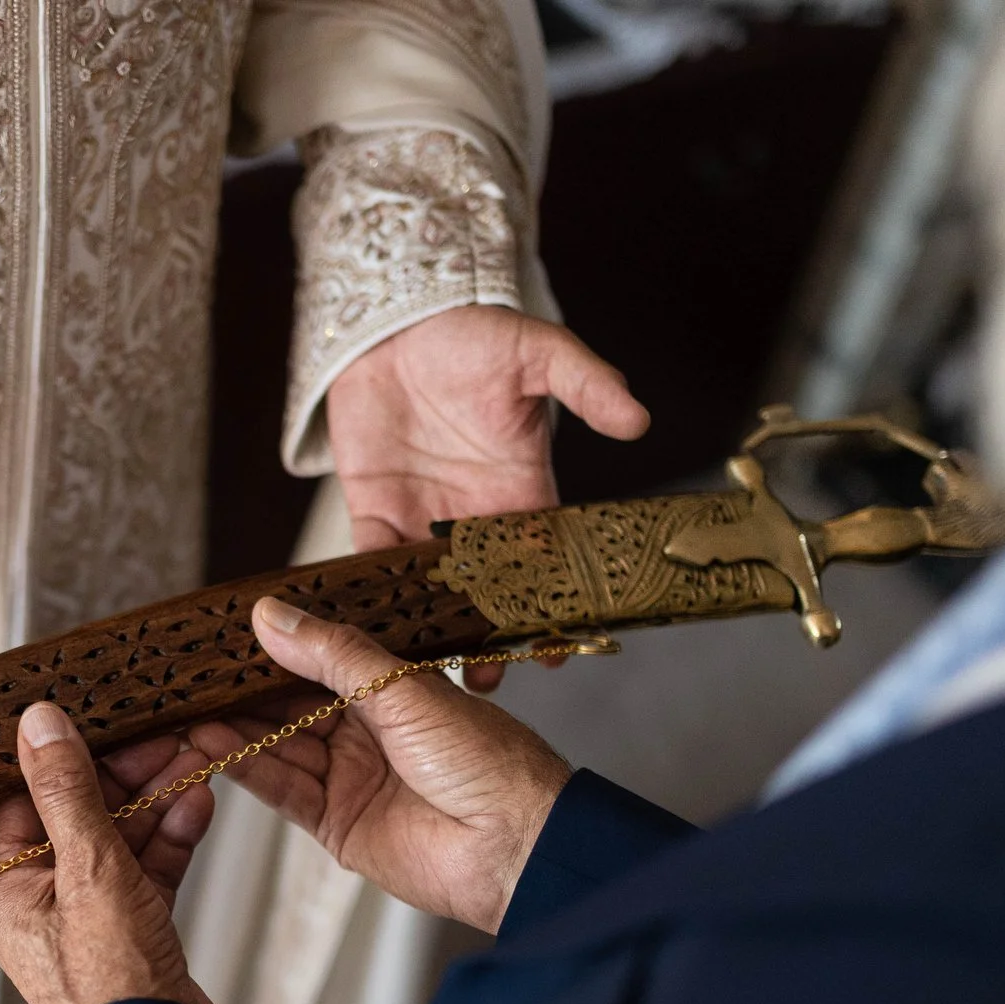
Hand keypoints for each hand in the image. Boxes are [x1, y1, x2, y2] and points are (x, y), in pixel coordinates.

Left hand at [0, 708, 223, 1003]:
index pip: (22, 798)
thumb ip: (66, 791)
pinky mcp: (130, 931)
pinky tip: (200, 800)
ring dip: (156, 797)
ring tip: (196, 755)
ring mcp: (85, 918)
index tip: (102, 716)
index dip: (64, 755)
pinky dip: (172, 836)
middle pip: (76, 813)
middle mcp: (37, 901)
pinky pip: (146, 869)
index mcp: (4, 888)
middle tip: (166, 733)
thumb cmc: (112, 983)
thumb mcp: (88, 868)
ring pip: (118, 838)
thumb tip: (38, 722)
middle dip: (125, 772)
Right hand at [190, 598, 571, 933]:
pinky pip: (282, 789)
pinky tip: (212, 745)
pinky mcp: (336, 824)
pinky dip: (246, 768)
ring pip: (279, 746)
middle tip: (190, 672)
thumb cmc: (487, 760)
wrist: (516, 846)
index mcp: (394, 689)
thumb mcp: (403, 687)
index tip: (226, 630)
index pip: (319, 659)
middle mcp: (368, 731)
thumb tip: (271, 616)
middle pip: (290, 704)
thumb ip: (332, 653)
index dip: (275, 645)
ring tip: (186, 708)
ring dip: (235, 729)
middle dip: (243, 689)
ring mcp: (350, 778)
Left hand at [327, 304, 648, 689]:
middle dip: (489, 636)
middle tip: (487, 682)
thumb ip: (585, 383)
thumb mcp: (536, 350)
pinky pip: (372, 561)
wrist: (399, 320)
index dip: (551, 604)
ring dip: (428, 628)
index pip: (546, 559)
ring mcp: (425, 517)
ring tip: (424, 675)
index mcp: (524, 489)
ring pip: (430, 589)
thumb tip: (638, 418)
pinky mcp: (376, 510)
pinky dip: (369, 594)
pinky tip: (366, 630)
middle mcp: (477, 515)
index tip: (557, 647)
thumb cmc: (473, 333)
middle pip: (487, 590)